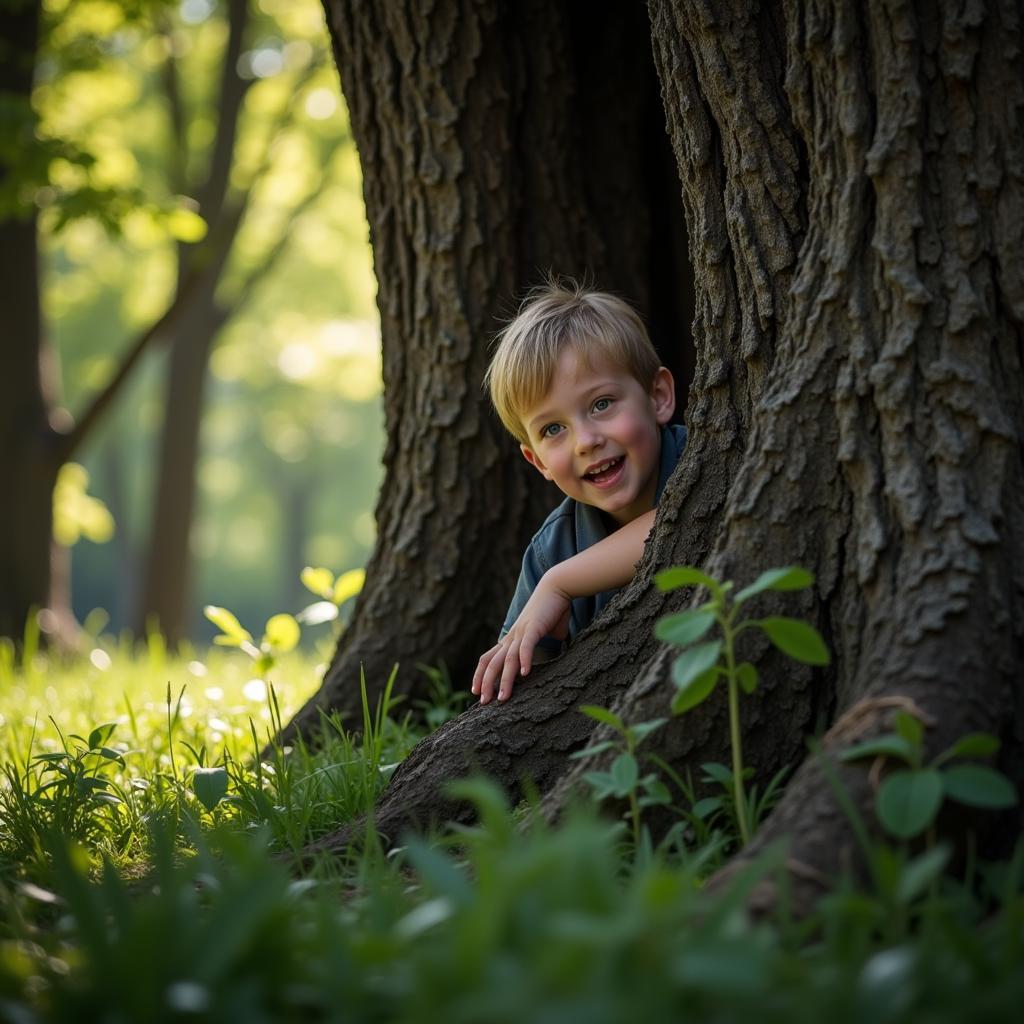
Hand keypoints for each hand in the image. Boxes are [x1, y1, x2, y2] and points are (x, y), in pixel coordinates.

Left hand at [472, 577, 570, 704]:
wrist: (557, 587)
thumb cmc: (551, 611)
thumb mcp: (541, 634)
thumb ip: (540, 648)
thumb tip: (546, 663)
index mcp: (511, 638)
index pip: (488, 659)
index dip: (481, 675)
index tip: (476, 692)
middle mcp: (512, 636)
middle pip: (492, 663)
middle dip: (486, 683)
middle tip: (483, 702)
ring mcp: (521, 632)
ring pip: (508, 660)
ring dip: (505, 680)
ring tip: (503, 698)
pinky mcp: (534, 627)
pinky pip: (526, 646)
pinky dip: (524, 660)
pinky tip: (525, 675)